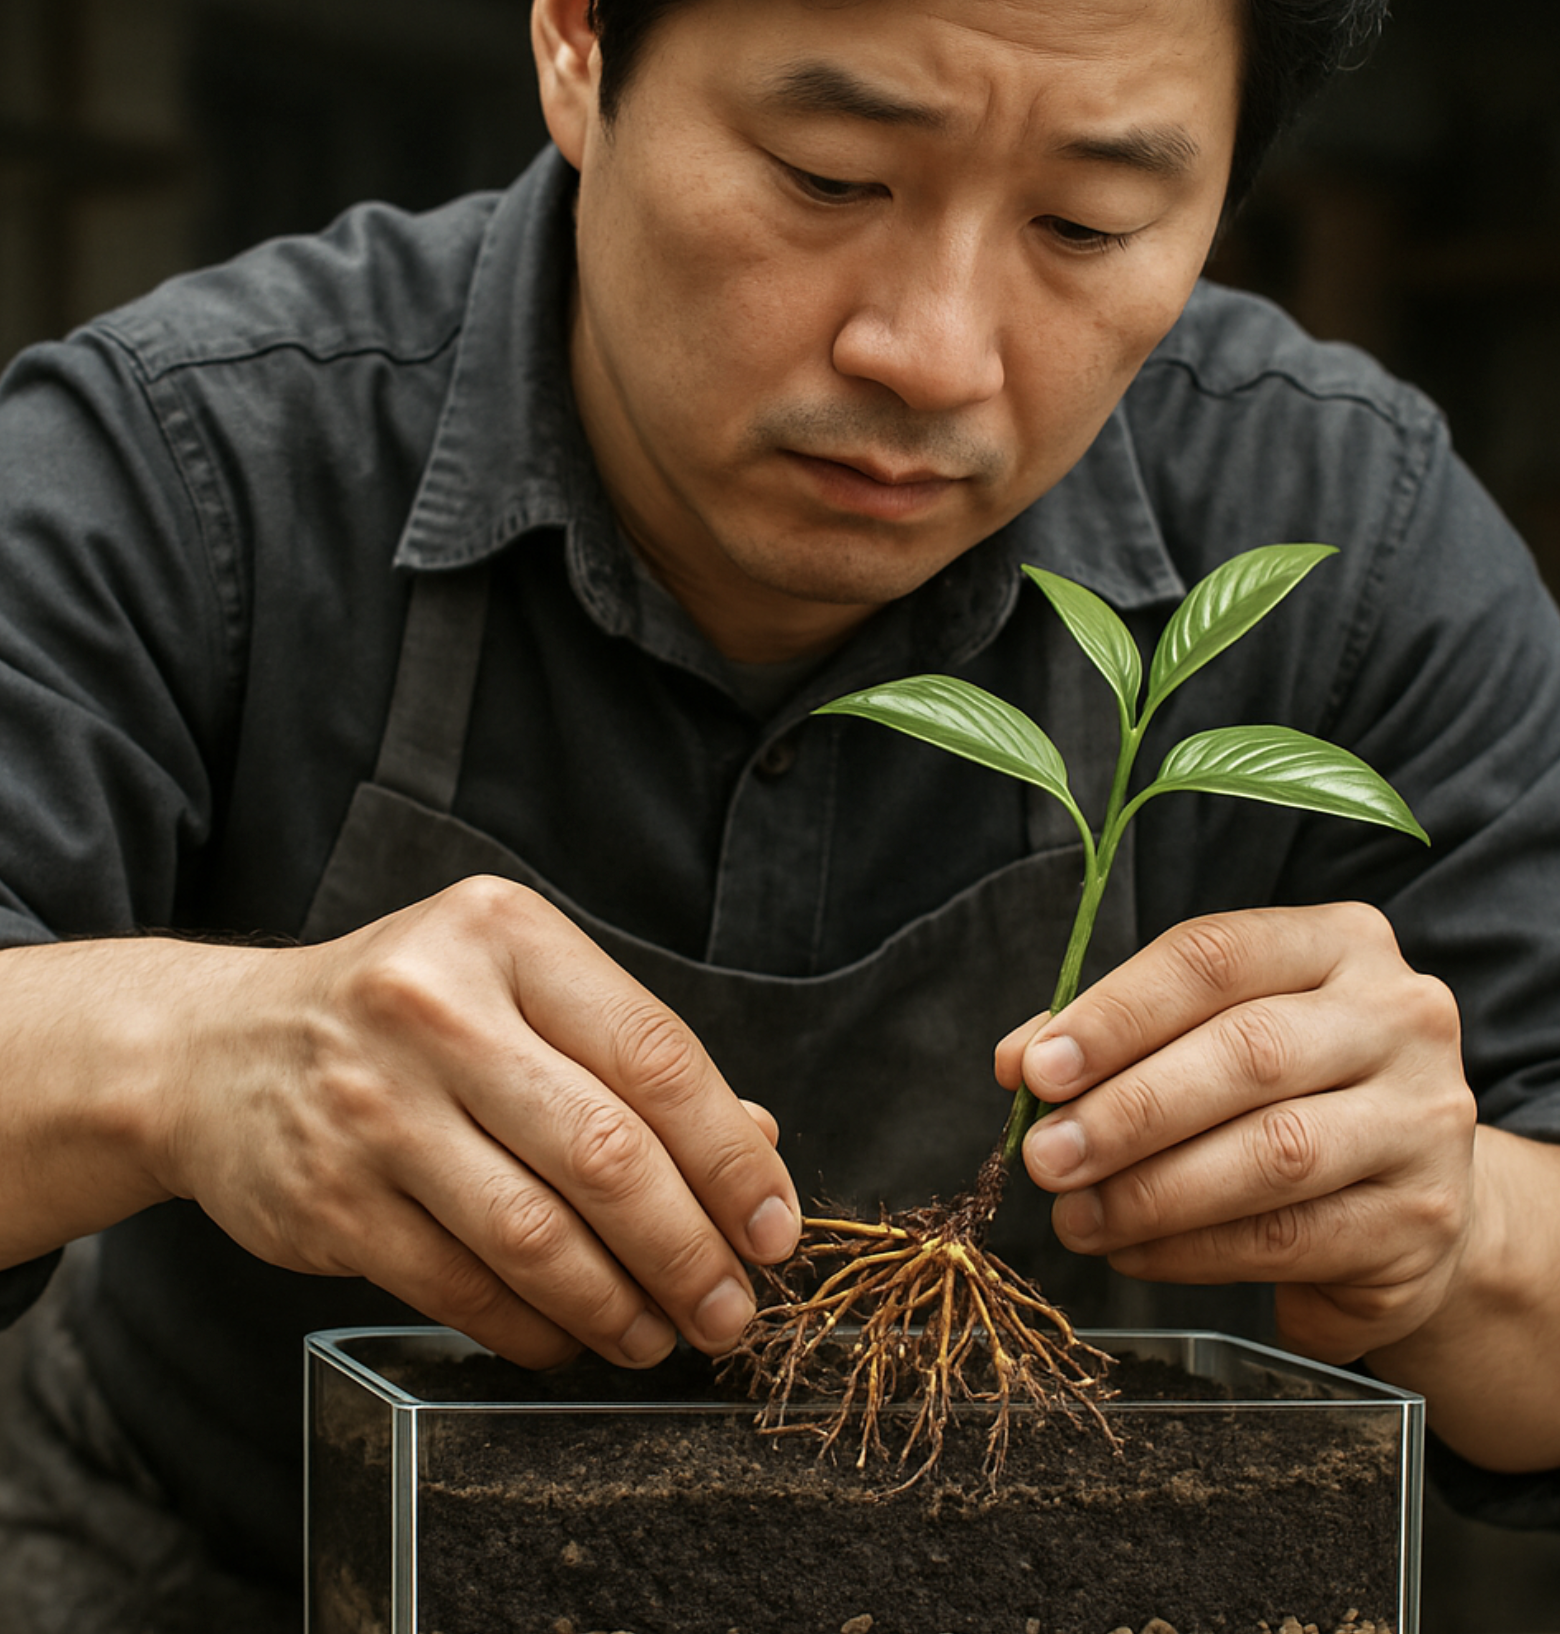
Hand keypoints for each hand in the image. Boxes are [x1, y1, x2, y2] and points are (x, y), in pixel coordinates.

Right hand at [154, 876, 800, 1370]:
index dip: (731, 1154)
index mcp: (505, 935)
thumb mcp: (512, 989)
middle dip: (691, 1249)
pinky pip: (461, 1288)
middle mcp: (436, 1009)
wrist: (213, 1049)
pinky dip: (536, 1328)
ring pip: (536, 1234)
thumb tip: (759, 1143)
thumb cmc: (400, 1017)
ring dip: (620, 1304)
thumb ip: (628, 1057)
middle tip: (733, 1307)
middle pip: (606, 1152)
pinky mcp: (328, 1198)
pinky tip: (574, 1337)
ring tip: (664, 1334)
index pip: (654, 1052)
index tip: (775, 1224)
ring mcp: (373, 1105)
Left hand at [995, 902, 1475, 1363]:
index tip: (1039, 1070)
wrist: (1409, 1201)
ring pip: (1272, 1151)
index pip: (1213, 956)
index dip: (1116, 1013)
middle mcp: (1398, 1017)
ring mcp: (1423, 1120)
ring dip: (1152, 1190)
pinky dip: (1191, 1249)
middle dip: (1126, 1110)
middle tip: (1045, 1156)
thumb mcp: (1208, 1037)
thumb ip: (1116, 1036)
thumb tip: (1021, 1062)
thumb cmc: (1285, 1096)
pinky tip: (1132, 1251)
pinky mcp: (1422, 1219)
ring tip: (1075, 1215)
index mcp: (1338, 944)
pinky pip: (1287, 1236)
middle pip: (1246, 1052)